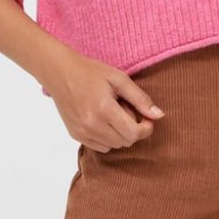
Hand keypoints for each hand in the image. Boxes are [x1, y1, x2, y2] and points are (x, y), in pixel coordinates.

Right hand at [46, 52, 165, 150]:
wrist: (59, 72)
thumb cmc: (90, 72)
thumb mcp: (119, 79)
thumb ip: (140, 98)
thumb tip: (159, 115)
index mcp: (104, 109)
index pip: (133, 134)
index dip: (145, 128)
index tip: (147, 119)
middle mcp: (91, 124)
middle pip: (125, 142)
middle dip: (132, 129)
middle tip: (126, 110)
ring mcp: (82, 132)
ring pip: (114, 146)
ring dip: (120, 134)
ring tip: (112, 114)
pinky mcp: (75, 135)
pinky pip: (100, 147)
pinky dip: (107, 138)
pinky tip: (102, 121)